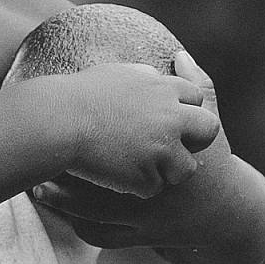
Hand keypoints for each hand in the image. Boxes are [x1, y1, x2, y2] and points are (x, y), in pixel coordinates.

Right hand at [55, 63, 219, 198]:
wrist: (56, 122)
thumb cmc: (78, 95)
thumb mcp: (116, 74)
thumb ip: (144, 76)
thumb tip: (158, 74)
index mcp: (164, 89)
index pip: (197, 98)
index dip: (186, 111)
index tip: (172, 121)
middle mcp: (171, 118)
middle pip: (208, 131)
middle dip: (195, 141)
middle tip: (173, 149)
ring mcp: (161, 150)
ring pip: (185, 169)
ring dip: (168, 170)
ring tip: (142, 169)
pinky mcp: (146, 178)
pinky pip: (151, 189)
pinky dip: (136, 187)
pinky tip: (116, 178)